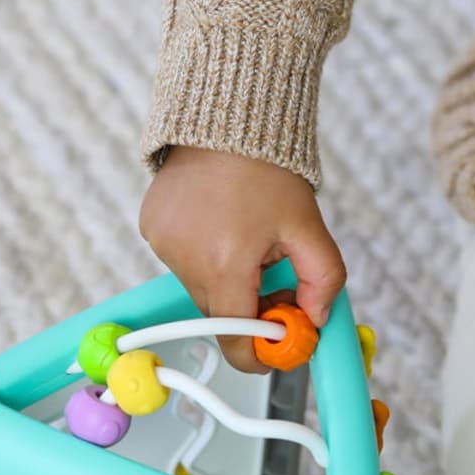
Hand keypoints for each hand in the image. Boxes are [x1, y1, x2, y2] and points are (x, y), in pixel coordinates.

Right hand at [139, 146, 346, 372]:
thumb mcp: (310, 228)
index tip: (278, 347)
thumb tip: (314, 320)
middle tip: (277, 278)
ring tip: (245, 236)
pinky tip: (220, 223)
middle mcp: (186, 260)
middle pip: (222, 314)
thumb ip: (323, 281)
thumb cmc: (269, 171)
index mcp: (226, 264)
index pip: (236, 340)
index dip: (259, 354)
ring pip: (202, 288)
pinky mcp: (151, 229)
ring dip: (227, 278)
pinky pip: (182, 262)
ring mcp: (163, 244)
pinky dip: (204, 255)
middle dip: (251, 308)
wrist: (228, 120)